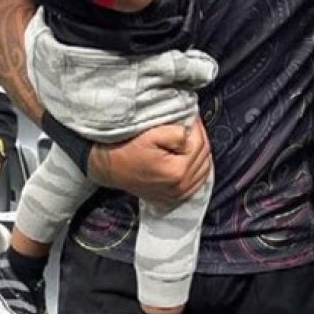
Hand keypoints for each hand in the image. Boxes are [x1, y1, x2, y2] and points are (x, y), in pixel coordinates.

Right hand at [87, 117, 211, 205]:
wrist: (108, 168)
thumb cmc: (126, 149)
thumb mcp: (150, 135)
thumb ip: (176, 132)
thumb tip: (191, 131)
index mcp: (177, 171)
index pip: (200, 142)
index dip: (195, 125)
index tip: (188, 115)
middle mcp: (181, 187)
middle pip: (204, 156)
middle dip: (198, 137)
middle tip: (188, 124)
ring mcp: (179, 195)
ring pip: (205, 168)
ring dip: (199, 152)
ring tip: (187, 138)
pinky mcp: (175, 198)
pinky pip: (198, 181)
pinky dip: (197, 168)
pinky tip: (188, 156)